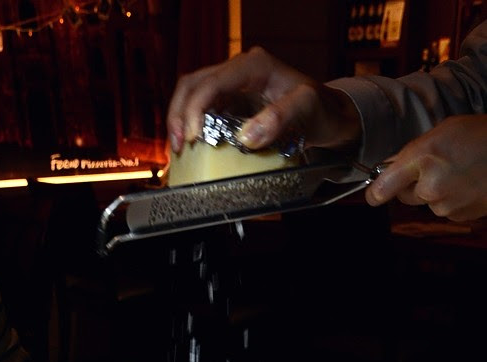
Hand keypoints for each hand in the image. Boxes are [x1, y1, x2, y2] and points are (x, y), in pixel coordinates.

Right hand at [167, 46, 361, 155]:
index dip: (196, 109)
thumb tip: (247, 136)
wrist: (329, 116)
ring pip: (191, 94)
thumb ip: (281, 119)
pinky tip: (189, 147)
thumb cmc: (322, 110)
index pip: (212, 82)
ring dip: (179, 120)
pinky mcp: (230, 103)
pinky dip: (190, 126)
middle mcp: (239, 71)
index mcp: (254, 66)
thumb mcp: (308, 111)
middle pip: (193, 84)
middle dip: (179, 114)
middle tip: (178, 146)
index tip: (193, 138)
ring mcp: (232, 86)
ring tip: (178, 149)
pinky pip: (202, 109)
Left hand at [365, 115, 486, 221]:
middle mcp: (430, 185)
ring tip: (459, 171)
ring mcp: (444, 204)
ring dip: (435, 191)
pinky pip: (444, 209)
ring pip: (426, 202)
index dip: (376, 192)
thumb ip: (413, 150)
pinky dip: (452, 198)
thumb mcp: (444, 130)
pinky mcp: (457, 216)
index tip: (374, 195)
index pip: (384, 187)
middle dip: (413, 184)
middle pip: (404, 196)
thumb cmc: (482, 136)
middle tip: (438, 165)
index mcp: (423, 157)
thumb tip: (390, 167)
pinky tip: (468, 182)